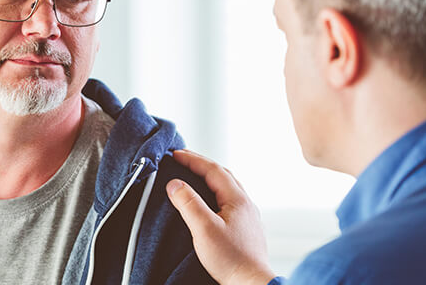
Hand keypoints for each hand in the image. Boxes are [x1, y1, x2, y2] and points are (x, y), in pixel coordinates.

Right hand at [166, 149, 275, 284]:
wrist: (251, 283)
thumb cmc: (231, 259)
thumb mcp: (204, 229)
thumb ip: (189, 204)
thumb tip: (174, 183)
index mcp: (237, 198)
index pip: (212, 169)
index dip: (192, 159)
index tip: (174, 154)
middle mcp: (245, 203)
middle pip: (222, 174)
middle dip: (201, 164)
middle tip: (182, 159)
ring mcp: (247, 215)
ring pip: (228, 186)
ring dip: (210, 177)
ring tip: (193, 175)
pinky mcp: (245, 228)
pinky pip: (230, 199)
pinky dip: (216, 191)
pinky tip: (209, 200)